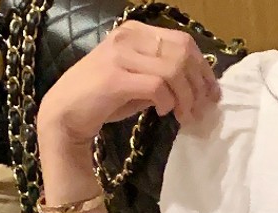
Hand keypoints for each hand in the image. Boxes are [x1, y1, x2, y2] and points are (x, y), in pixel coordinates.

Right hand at [37, 20, 219, 150]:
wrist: (65, 114)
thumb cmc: (103, 99)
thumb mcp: (138, 82)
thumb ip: (163, 77)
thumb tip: (196, 87)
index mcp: (135, 32)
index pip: (182, 41)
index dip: (203, 68)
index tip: (212, 94)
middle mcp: (128, 37)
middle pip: (183, 53)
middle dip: (199, 85)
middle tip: (202, 110)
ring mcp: (120, 55)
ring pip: (173, 70)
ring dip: (187, 98)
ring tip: (185, 117)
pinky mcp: (115, 78)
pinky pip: (158, 87)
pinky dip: (168, 103)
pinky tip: (163, 114)